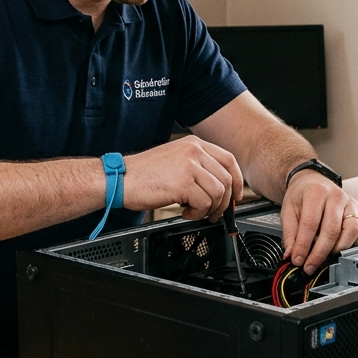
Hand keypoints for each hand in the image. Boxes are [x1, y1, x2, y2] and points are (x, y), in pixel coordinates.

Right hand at [122, 136, 242, 221]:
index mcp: (194, 144)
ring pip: (219, 192)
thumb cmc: (144, 174)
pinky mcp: (183, 182)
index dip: (237, 180)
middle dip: (224, 201)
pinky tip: (185, 212)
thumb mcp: (175, 161)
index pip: (229, 159)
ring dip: (210, 209)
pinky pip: (204, 203)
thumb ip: (197, 168)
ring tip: (195, 212)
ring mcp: (190, 165)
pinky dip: (198, 213)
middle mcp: (194, 151)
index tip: (236, 195)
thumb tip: (219, 187)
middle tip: (214, 213)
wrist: (120, 179)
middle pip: (227, 178)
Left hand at [281, 171, 357, 274]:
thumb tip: (291, 254)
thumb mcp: (288, 211)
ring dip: (339, 249)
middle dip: (320, 253)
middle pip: (332, 230)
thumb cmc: (302, 196)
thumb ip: (290, 233)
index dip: (304, 246)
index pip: (310, 224)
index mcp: (316, 193)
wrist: (313, 182)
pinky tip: (345, 246)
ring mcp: (352, 203)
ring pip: (352, 230)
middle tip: (310, 266)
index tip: (298, 260)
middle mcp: (337, 196)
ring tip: (327, 256)